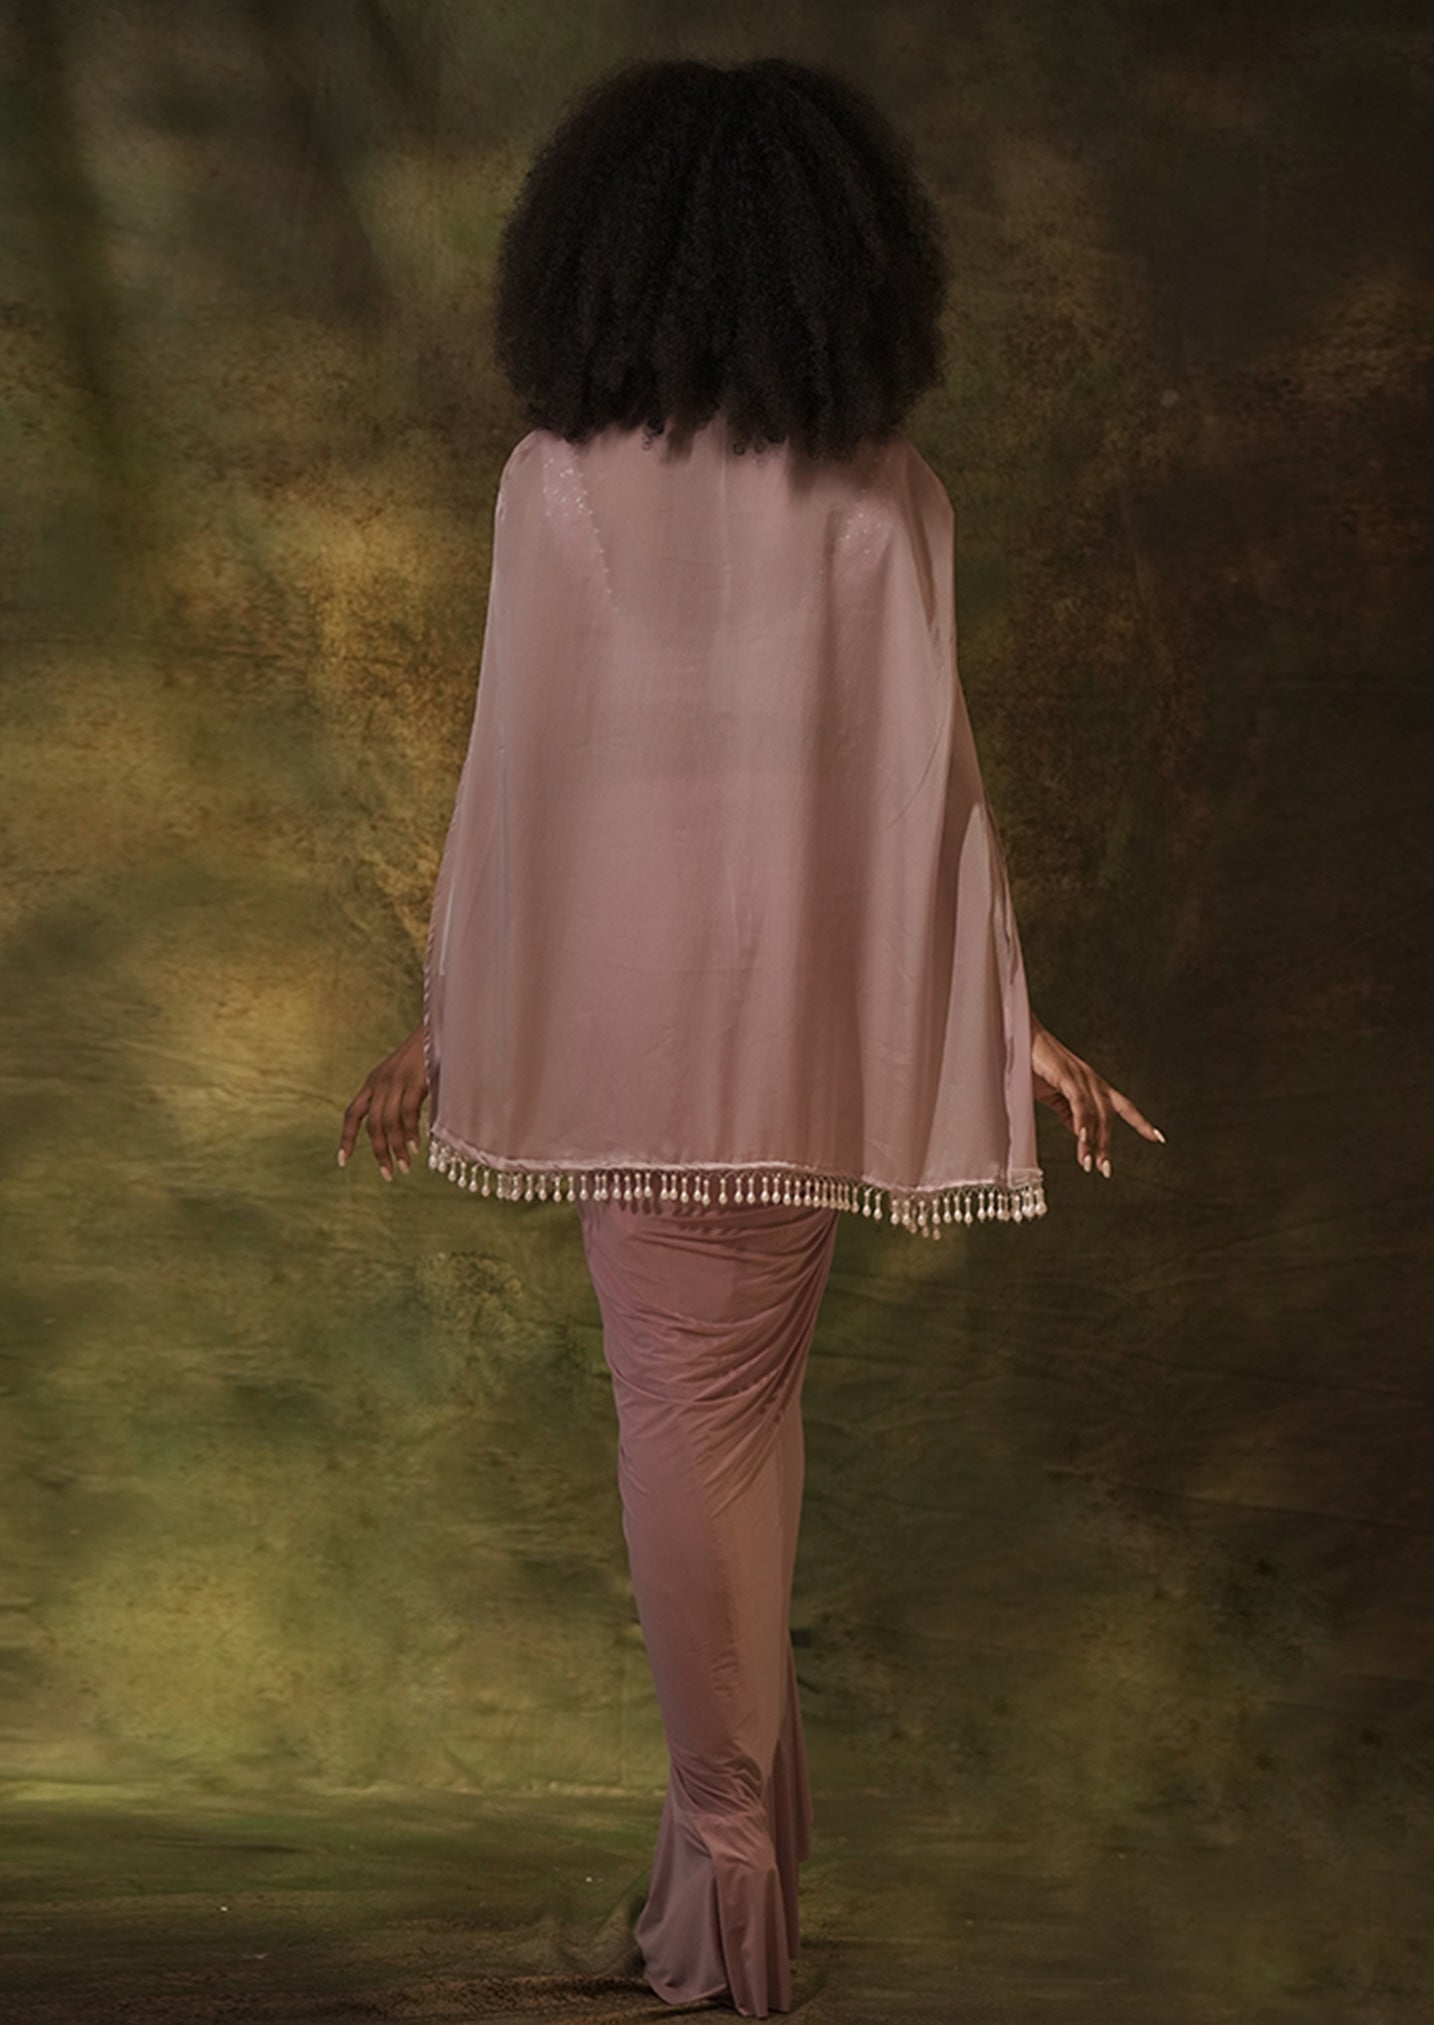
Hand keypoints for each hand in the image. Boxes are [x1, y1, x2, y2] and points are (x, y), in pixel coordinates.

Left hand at [338, 1022, 428, 1180]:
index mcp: (373, 1081)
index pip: (352, 1113)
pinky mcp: (416, 1080)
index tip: (343, 1161)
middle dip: (378, 1152)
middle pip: (371, 1125)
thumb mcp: (406, 1075)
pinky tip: (416, 1147)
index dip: (346, 1138)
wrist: (440, 1024)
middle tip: (388, 1174)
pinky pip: (407, 1113)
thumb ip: (400, 1098)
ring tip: (404, 1166)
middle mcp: (380, 1081)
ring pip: (388, 1123)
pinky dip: (410, 1133)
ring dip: (396, 1148)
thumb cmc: (427, 1052)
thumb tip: (406, 1130)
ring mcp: (397, 1080)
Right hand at [1029, 1013, 1164, 1178]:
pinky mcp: (1067, 1076)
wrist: (1019, 1038)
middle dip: (1107, 1145)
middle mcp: (1092, 1080)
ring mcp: (1081, 1077)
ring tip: (1090, 1164)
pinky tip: (1082, 1140)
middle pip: (1109, 1117)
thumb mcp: (1055, 1095)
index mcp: (1092, 1084)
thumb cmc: (1034, 1065)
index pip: (1124, 1106)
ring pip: (1096, 1115)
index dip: (1141, 1122)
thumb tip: (1081, 1133)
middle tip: (1105, 1170)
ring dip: (1093, 1142)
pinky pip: (1079, 1105)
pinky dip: (1083, 1124)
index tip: (1158, 1138)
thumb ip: (1069, 1113)